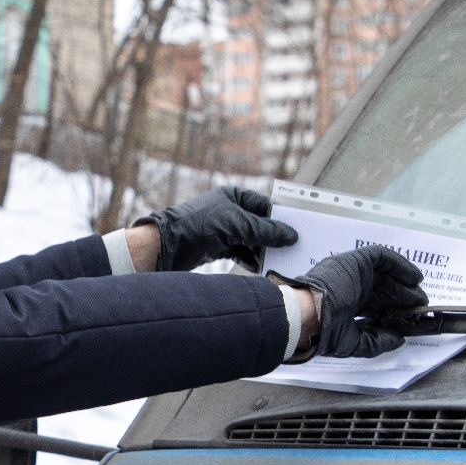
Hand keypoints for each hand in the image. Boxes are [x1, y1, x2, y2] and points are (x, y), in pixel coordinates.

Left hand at [133, 187, 298, 271]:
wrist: (167, 246)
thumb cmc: (200, 226)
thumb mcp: (238, 225)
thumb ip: (266, 230)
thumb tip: (291, 236)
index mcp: (234, 196)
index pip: (266, 206)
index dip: (281, 218)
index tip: (298, 231)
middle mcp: (230, 210)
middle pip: (260, 224)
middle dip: (274, 237)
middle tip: (293, 250)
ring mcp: (223, 229)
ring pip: (251, 240)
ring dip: (263, 251)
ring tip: (280, 262)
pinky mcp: (217, 247)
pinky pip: (240, 253)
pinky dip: (251, 260)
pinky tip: (262, 268)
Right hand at [281, 246, 428, 357]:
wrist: (307, 316)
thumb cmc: (322, 331)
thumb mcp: (354, 342)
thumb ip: (377, 341)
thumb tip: (399, 340)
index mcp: (345, 303)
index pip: (374, 303)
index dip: (393, 310)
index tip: (408, 319)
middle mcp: (350, 286)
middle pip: (383, 288)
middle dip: (402, 298)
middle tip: (418, 308)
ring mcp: (352, 272)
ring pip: (385, 273)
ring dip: (404, 283)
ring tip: (418, 296)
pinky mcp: (355, 261)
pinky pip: (383, 257)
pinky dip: (401, 265)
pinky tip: (414, 278)